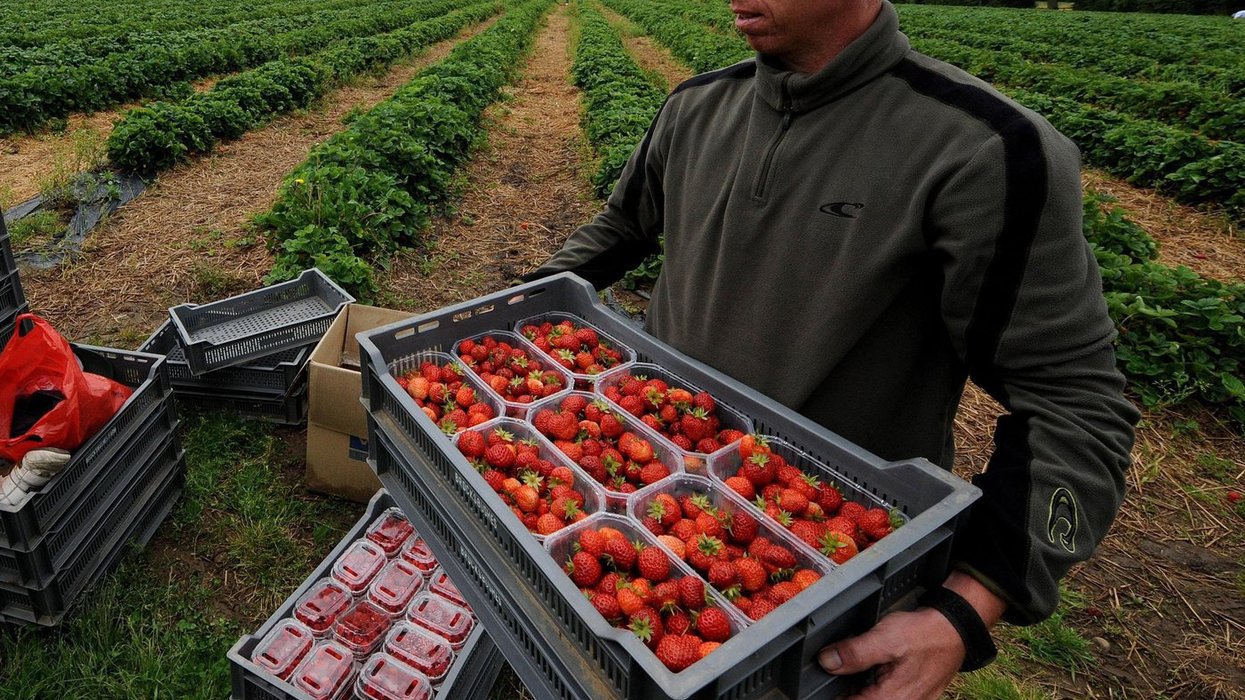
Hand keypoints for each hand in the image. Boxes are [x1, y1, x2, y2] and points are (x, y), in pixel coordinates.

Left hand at [817, 572, 1005, 698]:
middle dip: (843, 689)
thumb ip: (855, 653)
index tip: (815, 686)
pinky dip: (868, 685)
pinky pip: (881, 695)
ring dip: (855, 687)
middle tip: (833, 670)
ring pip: (868, 698)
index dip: (830, 695)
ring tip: (849, 669)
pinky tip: (865, 671)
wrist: (954, 630)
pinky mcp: (909, 697)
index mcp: (890, 699)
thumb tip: (826, 662)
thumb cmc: (924, 633)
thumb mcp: (886, 638)